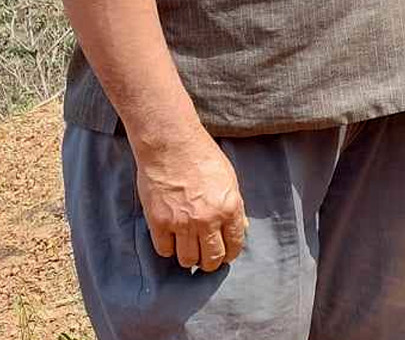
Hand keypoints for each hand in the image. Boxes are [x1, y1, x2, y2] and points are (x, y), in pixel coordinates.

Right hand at [133, 128, 247, 270]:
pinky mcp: (158, 222)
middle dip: (211, 263)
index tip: (225, 256)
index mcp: (229, 208)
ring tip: (189, 252)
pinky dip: (169, 250)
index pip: (234, 245)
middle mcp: (207, 220)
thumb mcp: (229, 181)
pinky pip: (164, 250)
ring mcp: (181, 223)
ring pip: (187, 259)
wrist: (172, 146)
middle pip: (211, 258)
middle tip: (207, 260)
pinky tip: (172, 242)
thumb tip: (240, 228)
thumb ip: (234, 207)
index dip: (230, 255)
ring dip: (189, 258)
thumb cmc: (203, 158)